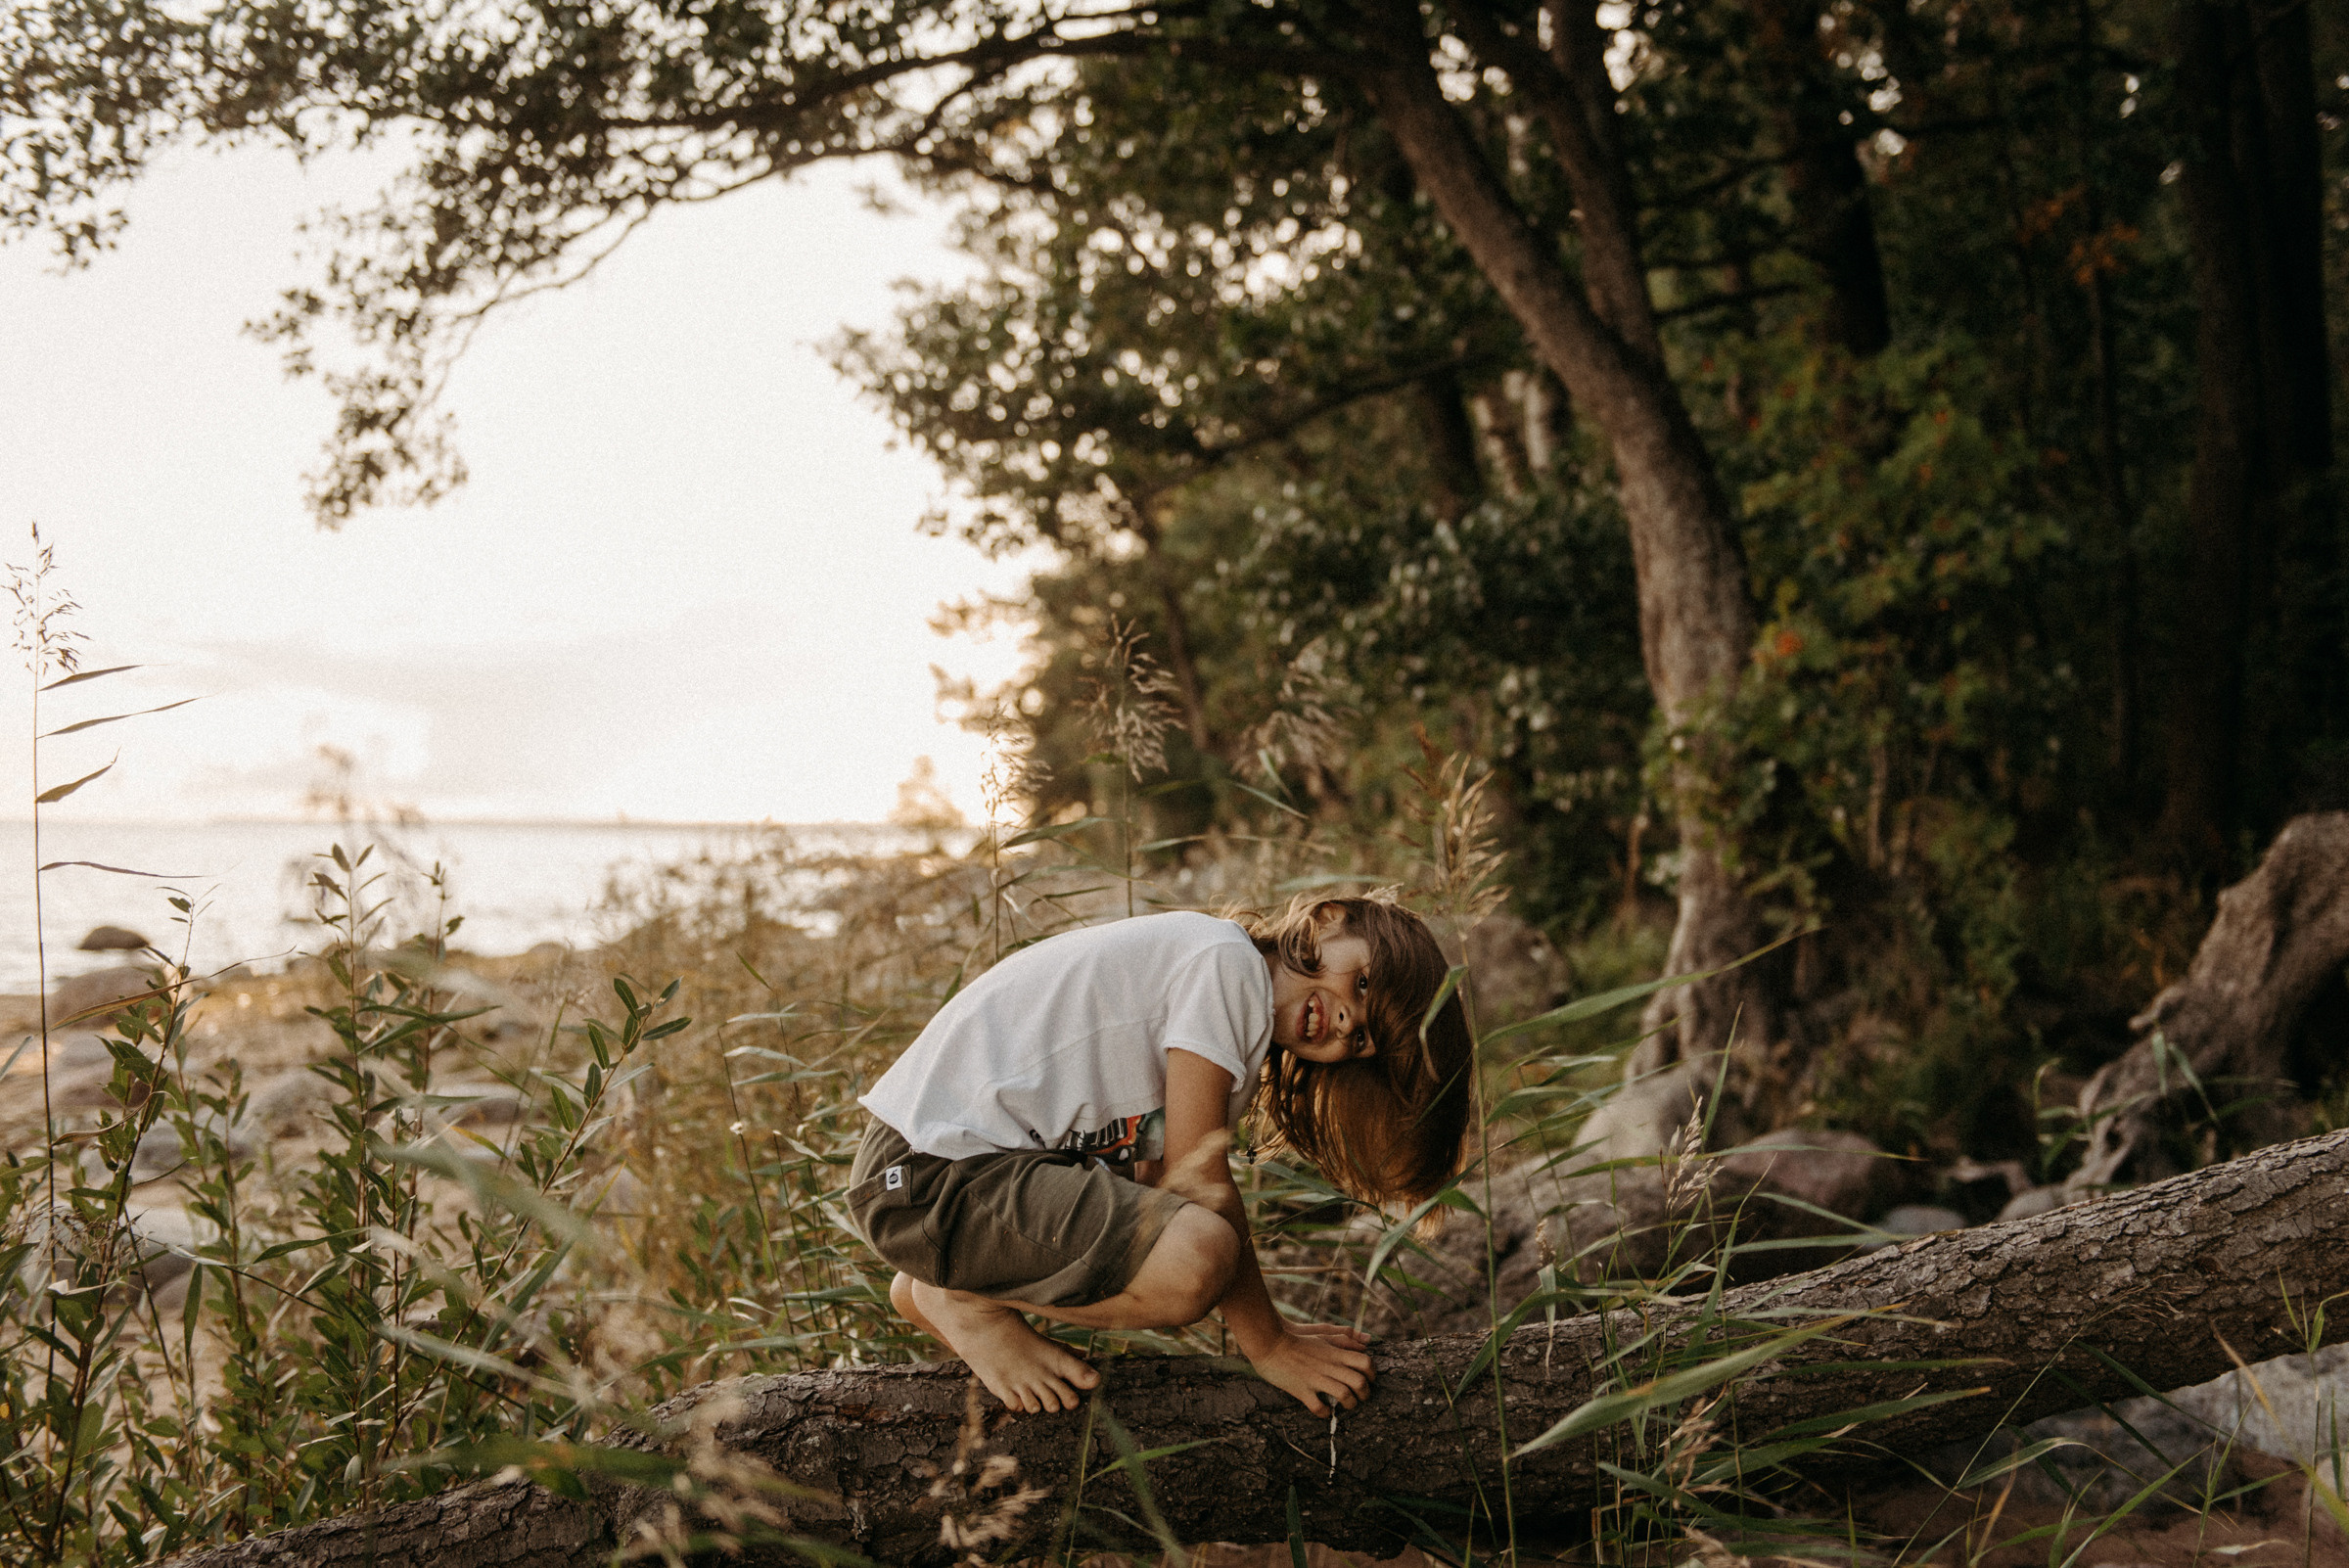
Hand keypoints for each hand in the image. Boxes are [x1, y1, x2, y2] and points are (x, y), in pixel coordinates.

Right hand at [1250, 1323, 1373, 1415]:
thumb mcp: (1322, 1335)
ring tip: (1346, 1405)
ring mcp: (1316, 1379)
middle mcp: (1329, 1366)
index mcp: (1335, 1353)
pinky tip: (1325, 1410)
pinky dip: (1325, 1413)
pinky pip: (1319, 1407)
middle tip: (1360, 1397)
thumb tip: (1366, 1343)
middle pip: (1360, 1382)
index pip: (1366, 1362)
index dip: (1373, 1374)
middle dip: (1365, 1394)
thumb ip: (1344, 1339)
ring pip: (1345, 1395)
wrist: (1269, 1343)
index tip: (1368, 1380)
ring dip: (1350, 1404)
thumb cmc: (1296, 1340)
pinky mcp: (1301, 1390)